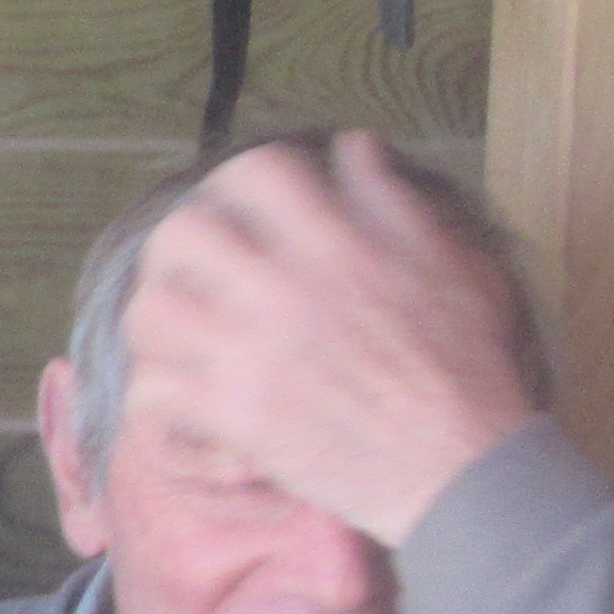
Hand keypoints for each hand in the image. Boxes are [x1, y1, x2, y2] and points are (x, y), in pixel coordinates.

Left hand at [119, 134, 541, 548]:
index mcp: (339, 245)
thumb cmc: (463, 365)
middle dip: (180, 244)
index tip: (244, 208)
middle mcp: (284, 292)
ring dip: (158, 315)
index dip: (239, 181)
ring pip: (149, 310)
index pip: (255, 173)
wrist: (459, 465)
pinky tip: (184, 389)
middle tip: (197, 270)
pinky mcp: (233, 418)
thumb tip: (351, 147)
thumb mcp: (446, 263)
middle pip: (181, 232)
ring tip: (182, 328)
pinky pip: (151, 389)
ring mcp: (249, 356)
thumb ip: (390, 201)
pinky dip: (158, 389)